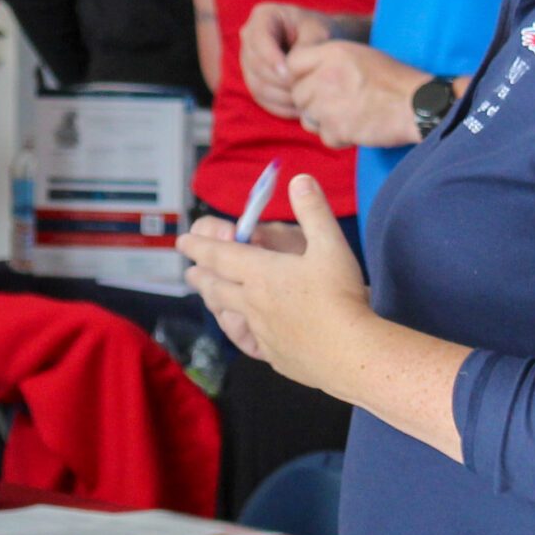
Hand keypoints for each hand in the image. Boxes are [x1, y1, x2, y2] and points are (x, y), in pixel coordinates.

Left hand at [180, 178, 371, 393]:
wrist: (352, 354)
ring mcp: (261, 331)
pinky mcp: (273, 354)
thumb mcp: (331, 245)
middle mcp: (253, 302)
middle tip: (190, 271)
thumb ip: (313, 211)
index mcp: (261, 273)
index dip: (199, 246)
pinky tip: (249, 330)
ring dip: (215, 302)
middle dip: (201, 275)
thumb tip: (300, 179)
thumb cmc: (341, 297)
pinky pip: (251, 339)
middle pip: (217, 286)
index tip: (182, 241)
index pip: (219, 255)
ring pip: (228, 313)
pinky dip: (243, 329)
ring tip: (210, 297)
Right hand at [239, 3, 332, 119]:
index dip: (271, 58)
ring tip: (306, 100)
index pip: (259, 39)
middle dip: (280, 81)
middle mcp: (249, 38)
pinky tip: (299, 108)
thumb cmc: (320, 31)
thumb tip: (289, 67)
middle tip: (304, 89)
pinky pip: (261, 99)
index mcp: (263, 16)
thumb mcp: (318, 31)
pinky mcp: (254, 80)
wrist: (320, 41)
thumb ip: (305, 45)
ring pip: (257, 86)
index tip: (288, 73)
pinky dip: (280, 107)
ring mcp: (248, 61)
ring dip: (282, 97)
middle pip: (256, 66)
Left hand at [288, 41, 425, 148]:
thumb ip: (329, 61)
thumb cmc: (395, 80)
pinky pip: (324, 136)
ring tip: (348, 115)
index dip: (301, 75)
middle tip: (337, 103)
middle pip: (297, 93)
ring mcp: (328, 104)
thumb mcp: (361, 55)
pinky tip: (356, 128)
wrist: (419, 104)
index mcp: (332, 52)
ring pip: (307, 117)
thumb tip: (305, 75)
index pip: (293, 63)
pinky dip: (338, 137)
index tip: (316, 82)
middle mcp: (325, 76)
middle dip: (312, 101)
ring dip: (323, 120)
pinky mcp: (337, 129)